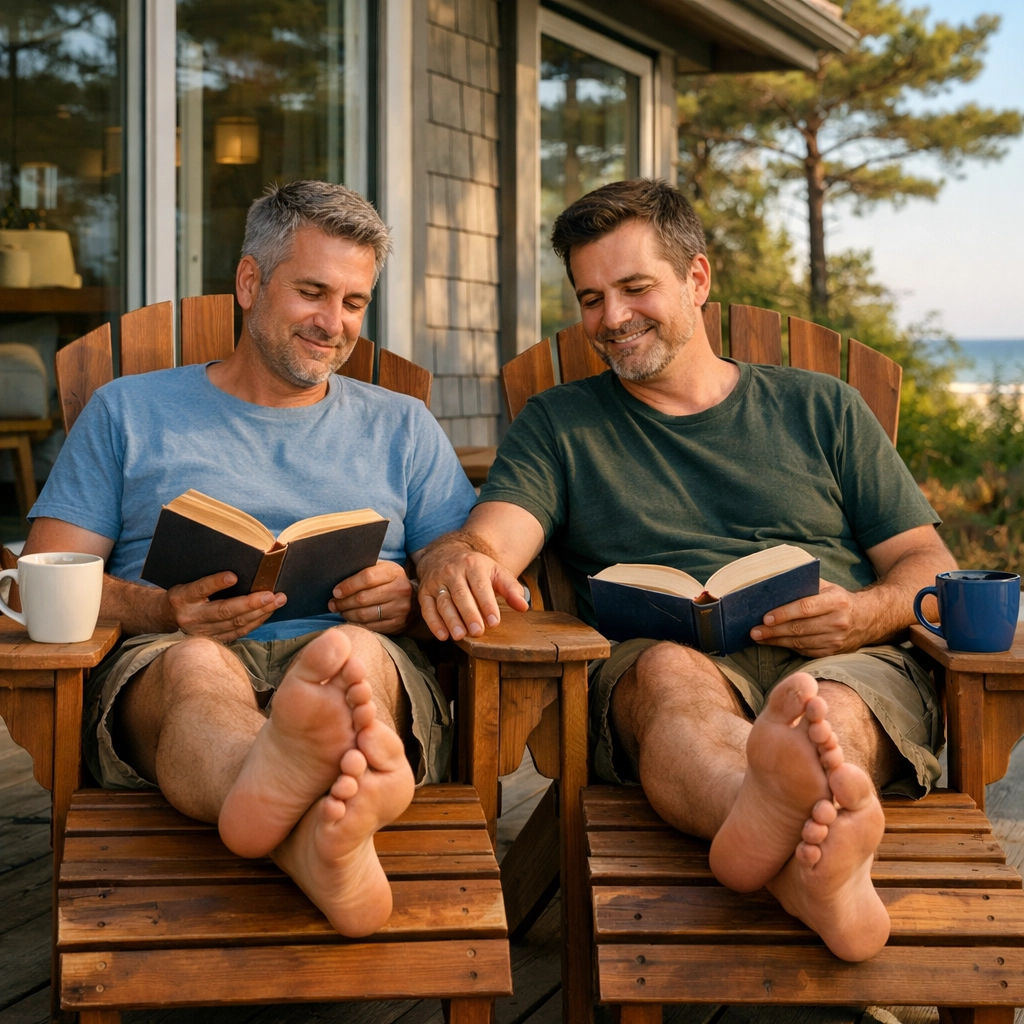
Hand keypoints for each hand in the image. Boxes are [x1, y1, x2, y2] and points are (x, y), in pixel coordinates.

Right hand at [164, 572, 285, 641]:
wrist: (165, 618)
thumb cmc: (182, 594)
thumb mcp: (186, 581)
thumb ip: (206, 578)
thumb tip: (238, 564)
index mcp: (182, 598)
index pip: (199, 589)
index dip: (215, 583)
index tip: (233, 576)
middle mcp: (191, 617)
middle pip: (223, 611)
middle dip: (250, 603)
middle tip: (271, 594)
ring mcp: (202, 631)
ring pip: (235, 623)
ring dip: (260, 612)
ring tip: (278, 600)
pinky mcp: (212, 639)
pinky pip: (238, 632)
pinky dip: (256, 621)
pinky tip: (268, 611)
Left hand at [329, 560, 412, 632]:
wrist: (414, 598)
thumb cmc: (390, 581)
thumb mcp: (383, 569)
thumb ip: (365, 569)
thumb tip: (338, 574)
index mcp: (394, 572)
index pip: (367, 577)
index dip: (348, 585)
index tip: (335, 591)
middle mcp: (400, 590)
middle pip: (363, 598)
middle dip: (343, 602)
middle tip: (332, 604)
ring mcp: (400, 609)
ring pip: (364, 614)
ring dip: (347, 614)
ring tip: (340, 611)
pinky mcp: (397, 624)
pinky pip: (371, 626)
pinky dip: (357, 623)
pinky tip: (351, 619)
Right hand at [418, 548, 528, 641]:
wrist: (445, 552)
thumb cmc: (475, 568)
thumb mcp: (496, 571)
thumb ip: (511, 588)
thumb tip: (523, 606)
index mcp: (473, 565)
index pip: (480, 586)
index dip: (487, 604)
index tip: (494, 622)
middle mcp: (452, 571)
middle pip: (461, 595)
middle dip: (469, 614)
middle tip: (477, 632)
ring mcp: (436, 581)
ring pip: (443, 602)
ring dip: (451, 620)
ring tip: (460, 636)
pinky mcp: (424, 591)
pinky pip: (427, 608)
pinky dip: (433, 623)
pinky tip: (442, 635)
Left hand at [749, 579, 868, 656]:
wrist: (867, 618)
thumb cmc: (838, 599)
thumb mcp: (828, 586)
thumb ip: (806, 585)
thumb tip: (776, 585)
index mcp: (836, 601)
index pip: (806, 607)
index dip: (784, 613)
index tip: (765, 617)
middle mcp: (838, 621)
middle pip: (800, 628)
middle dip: (774, 631)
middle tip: (754, 631)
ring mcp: (837, 639)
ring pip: (801, 642)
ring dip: (777, 641)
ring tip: (759, 637)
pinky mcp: (833, 652)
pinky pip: (806, 651)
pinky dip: (788, 647)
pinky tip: (775, 643)